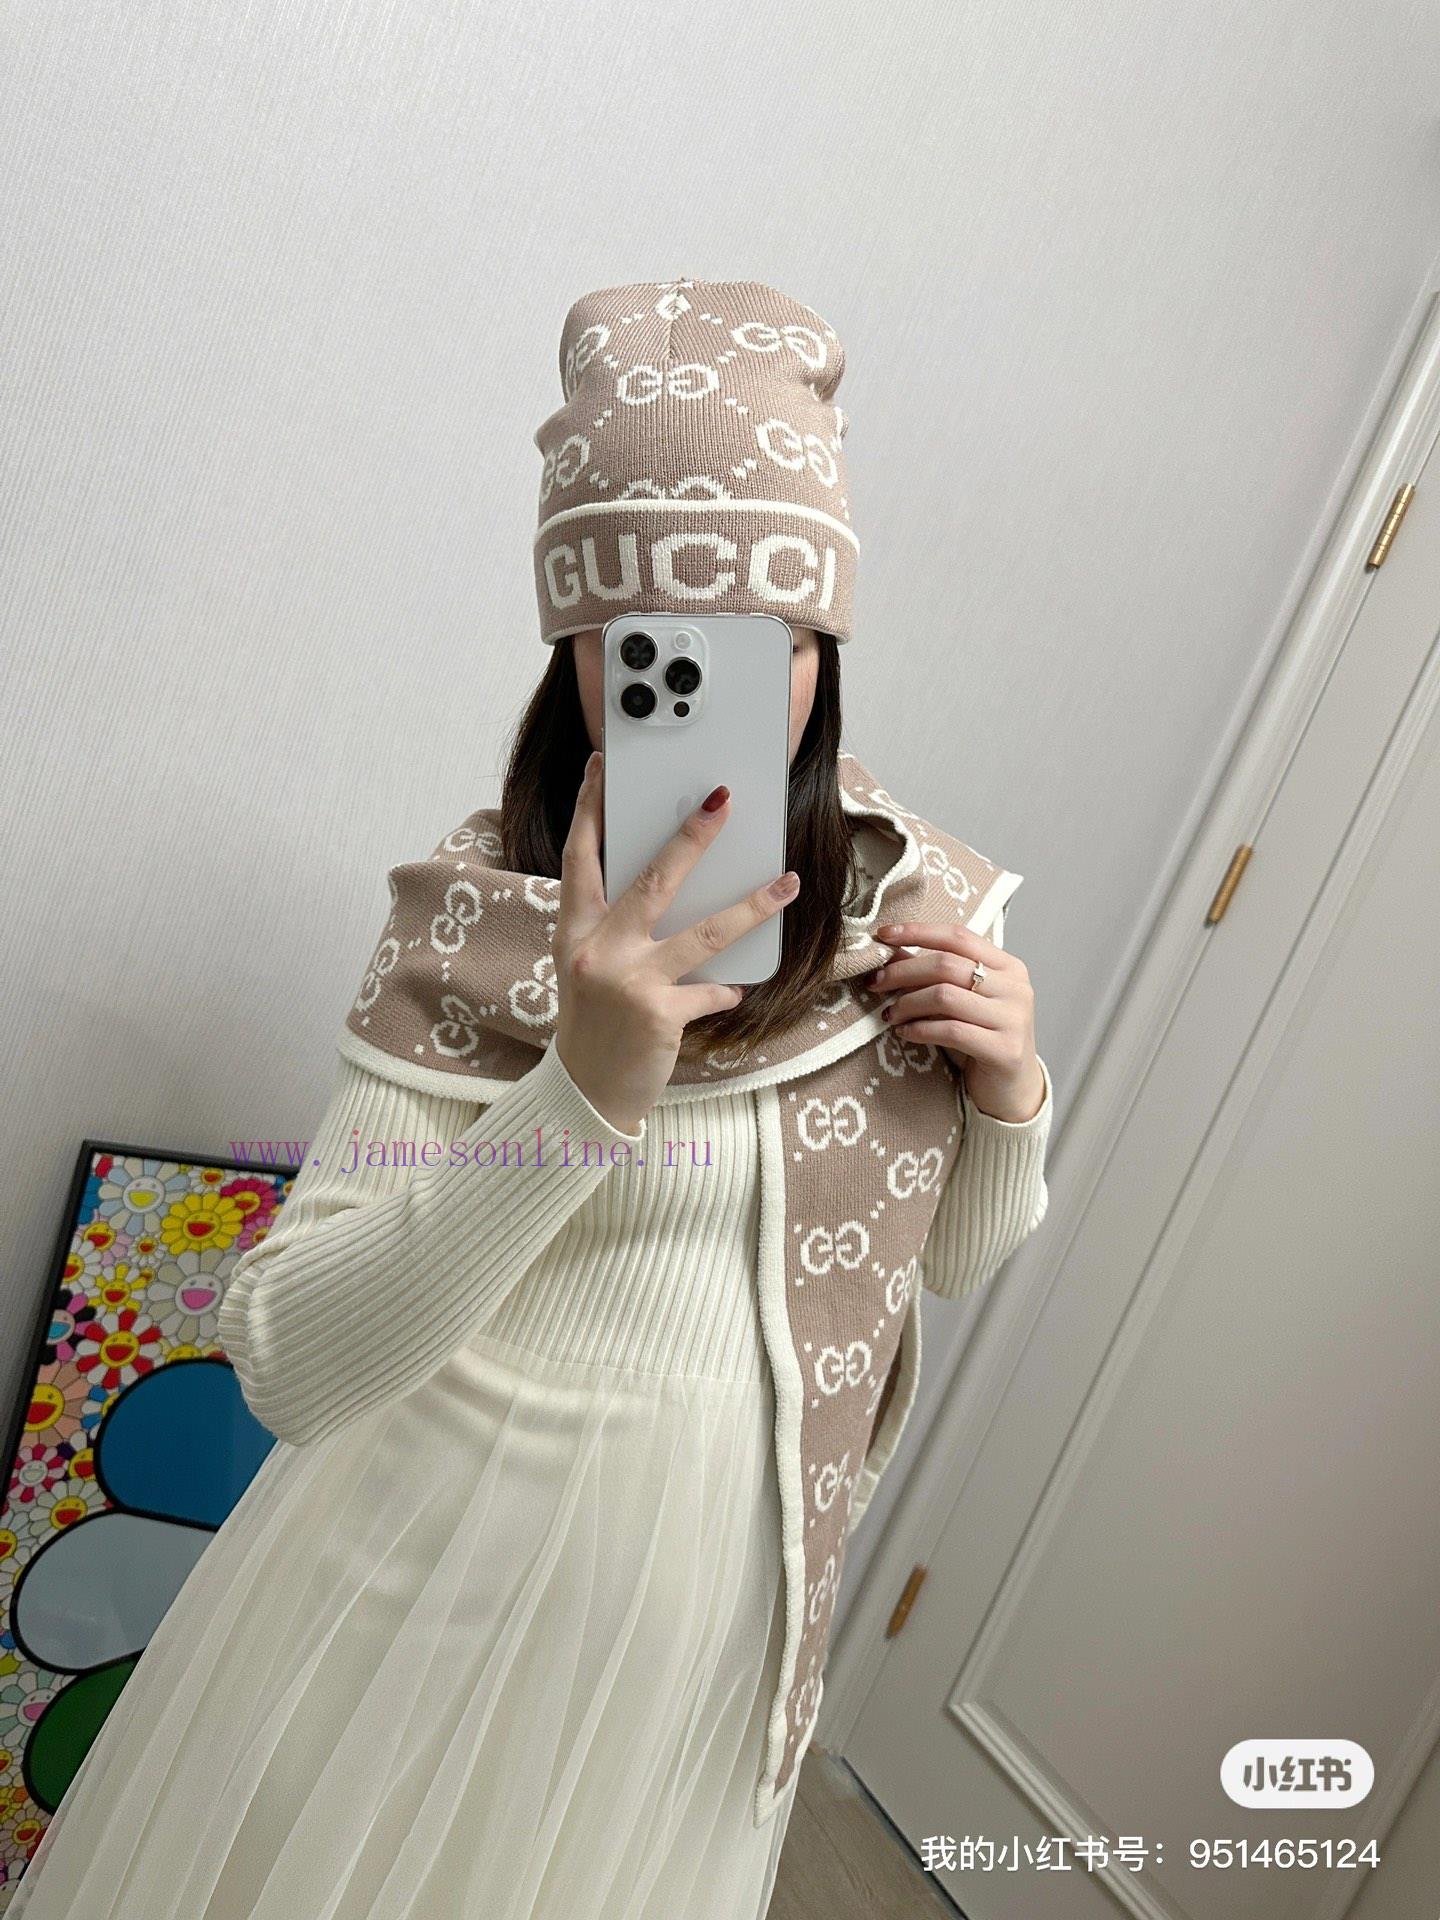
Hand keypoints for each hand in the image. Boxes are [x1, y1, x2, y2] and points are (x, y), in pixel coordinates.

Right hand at [554, 751, 800, 1133]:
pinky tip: (734, 992)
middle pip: (653, 880)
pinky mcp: (658, 1015)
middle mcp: (595, 950)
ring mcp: (627, 982)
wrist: (586, 1093)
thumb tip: (676, 887)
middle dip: (691, 836)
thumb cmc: (594, 1024)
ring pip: (704, 932)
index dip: (589, 810)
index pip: (580, 858)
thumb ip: (618, 927)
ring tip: (786, 882)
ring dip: (752, 905)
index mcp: (574, 931)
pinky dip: (726, 991)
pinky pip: (712, 991)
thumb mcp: (589, 967)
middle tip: (722, 800)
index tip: (601, 769)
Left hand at [867, 920, 1045, 1123]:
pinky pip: (951, 1031)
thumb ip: (935, 975)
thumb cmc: (982, 1039)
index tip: (883, 936)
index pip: (958, 936)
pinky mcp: (1005, 1050)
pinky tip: (905, 1032)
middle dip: (902, 972)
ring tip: (888, 1014)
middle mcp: (1015, 988)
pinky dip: (920, 1029)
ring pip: (945, 996)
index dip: (917, 932)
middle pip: (946, 965)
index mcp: (1008, 967)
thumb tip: (890, 951)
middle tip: (875, 983)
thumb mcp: (962, 1001)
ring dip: (907, 1004)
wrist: (1012, 1089)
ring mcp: (1013, 1019)